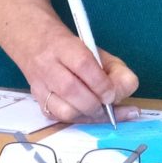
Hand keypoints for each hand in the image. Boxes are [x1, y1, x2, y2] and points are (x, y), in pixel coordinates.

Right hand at [22, 28, 138, 123]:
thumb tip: (127, 88)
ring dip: (88, 115)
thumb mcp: (96, 50)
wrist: (34, 43)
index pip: (83, 65)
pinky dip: (78, 119)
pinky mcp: (37, 102)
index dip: (101, 83)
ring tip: (102, 111)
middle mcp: (48, 66)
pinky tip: (89, 115)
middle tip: (110, 105)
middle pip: (71, 90)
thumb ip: (114, 67)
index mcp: (65, 46)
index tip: (113, 93)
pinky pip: (58, 118)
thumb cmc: (71, 48)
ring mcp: (40, 86)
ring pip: (63, 110)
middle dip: (96, 103)